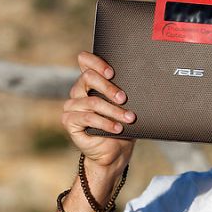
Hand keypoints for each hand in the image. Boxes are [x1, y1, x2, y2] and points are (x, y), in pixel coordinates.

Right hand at [61, 52, 135, 173]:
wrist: (115, 151)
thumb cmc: (122, 124)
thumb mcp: (126, 105)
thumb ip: (125, 91)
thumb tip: (141, 80)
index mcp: (90, 82)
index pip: (85, 61)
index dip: (96, 62)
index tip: (112, 73)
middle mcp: (78, 91)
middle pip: (88, 77)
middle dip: (109, 87)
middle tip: (124, 98)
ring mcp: (72, 106)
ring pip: (92, 101)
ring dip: (114, 110)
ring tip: (129, 118)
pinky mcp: (69, 121)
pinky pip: (88, 118)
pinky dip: (106, 123)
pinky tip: (118, 128)